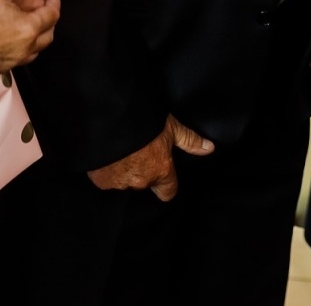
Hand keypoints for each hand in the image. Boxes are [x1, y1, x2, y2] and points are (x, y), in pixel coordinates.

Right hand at [0, 0, 59, 77]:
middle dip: (48, 21)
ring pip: (33, 52)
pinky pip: (13, 62)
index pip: (52, 15)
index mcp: (29, 29)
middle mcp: (23, 49)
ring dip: (35, 38)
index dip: (53, 2)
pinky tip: (7, 43)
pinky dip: (16, 51)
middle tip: (41, 9)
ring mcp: (10, 63)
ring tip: (26, 25)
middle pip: (47, 36)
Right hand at [87, 115, 213, 200]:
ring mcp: (119, 182)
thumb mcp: (170, 126)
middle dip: (142, 170)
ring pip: (125, 181)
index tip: (163, 172)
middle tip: (139, 150)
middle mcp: (141, 181)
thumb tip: (210, 148)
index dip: (166, 183)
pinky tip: (108, 153)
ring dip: (124, 170)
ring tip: (122, 149)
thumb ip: (189, 140)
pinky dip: (107, 169)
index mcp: (160, 170)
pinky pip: (106, 179)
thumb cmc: (143, 120)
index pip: (168, 192)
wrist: (110, 118)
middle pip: (145, 183)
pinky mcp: (100, 180)